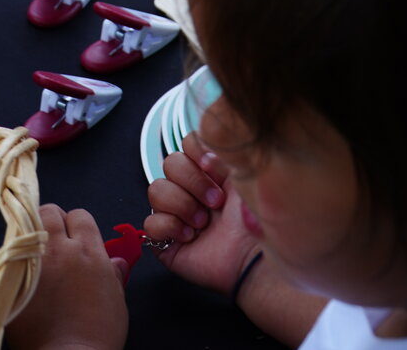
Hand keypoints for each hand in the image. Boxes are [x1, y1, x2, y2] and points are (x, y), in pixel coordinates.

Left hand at [6, 206, 127, 349]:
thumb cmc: (96, 336)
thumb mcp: (116, 303)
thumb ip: (113, 275)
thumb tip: (116, 262)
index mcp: (87, 251)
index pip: (80, 215)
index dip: (78, 226)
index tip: (76, 238)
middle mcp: (59, 249)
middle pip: (50, 211)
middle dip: (52, 222)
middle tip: (54, 241)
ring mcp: (33, 261)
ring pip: (27, 224)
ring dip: (32, 233)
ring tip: (36, 252)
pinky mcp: (12, 277)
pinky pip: (8, 254)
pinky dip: (15, 259)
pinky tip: (22, 273)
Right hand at [144, 133, 257, 297]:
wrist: (255, 261)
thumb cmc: (256, 225)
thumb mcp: (246, 181)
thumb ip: (227, 156)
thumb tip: (207, 145)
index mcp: (208, 173)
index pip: (186, 144)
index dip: (196, 152)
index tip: (214, 168)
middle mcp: (189, 191)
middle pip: (169, 163)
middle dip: (193, 181)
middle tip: (215, 202)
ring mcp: (175, 215)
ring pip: (155, 189)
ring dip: (182, 205)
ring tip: (203, 223)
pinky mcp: (166, 241)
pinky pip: (150, 224)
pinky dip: (170, 227)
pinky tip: (190, 237)